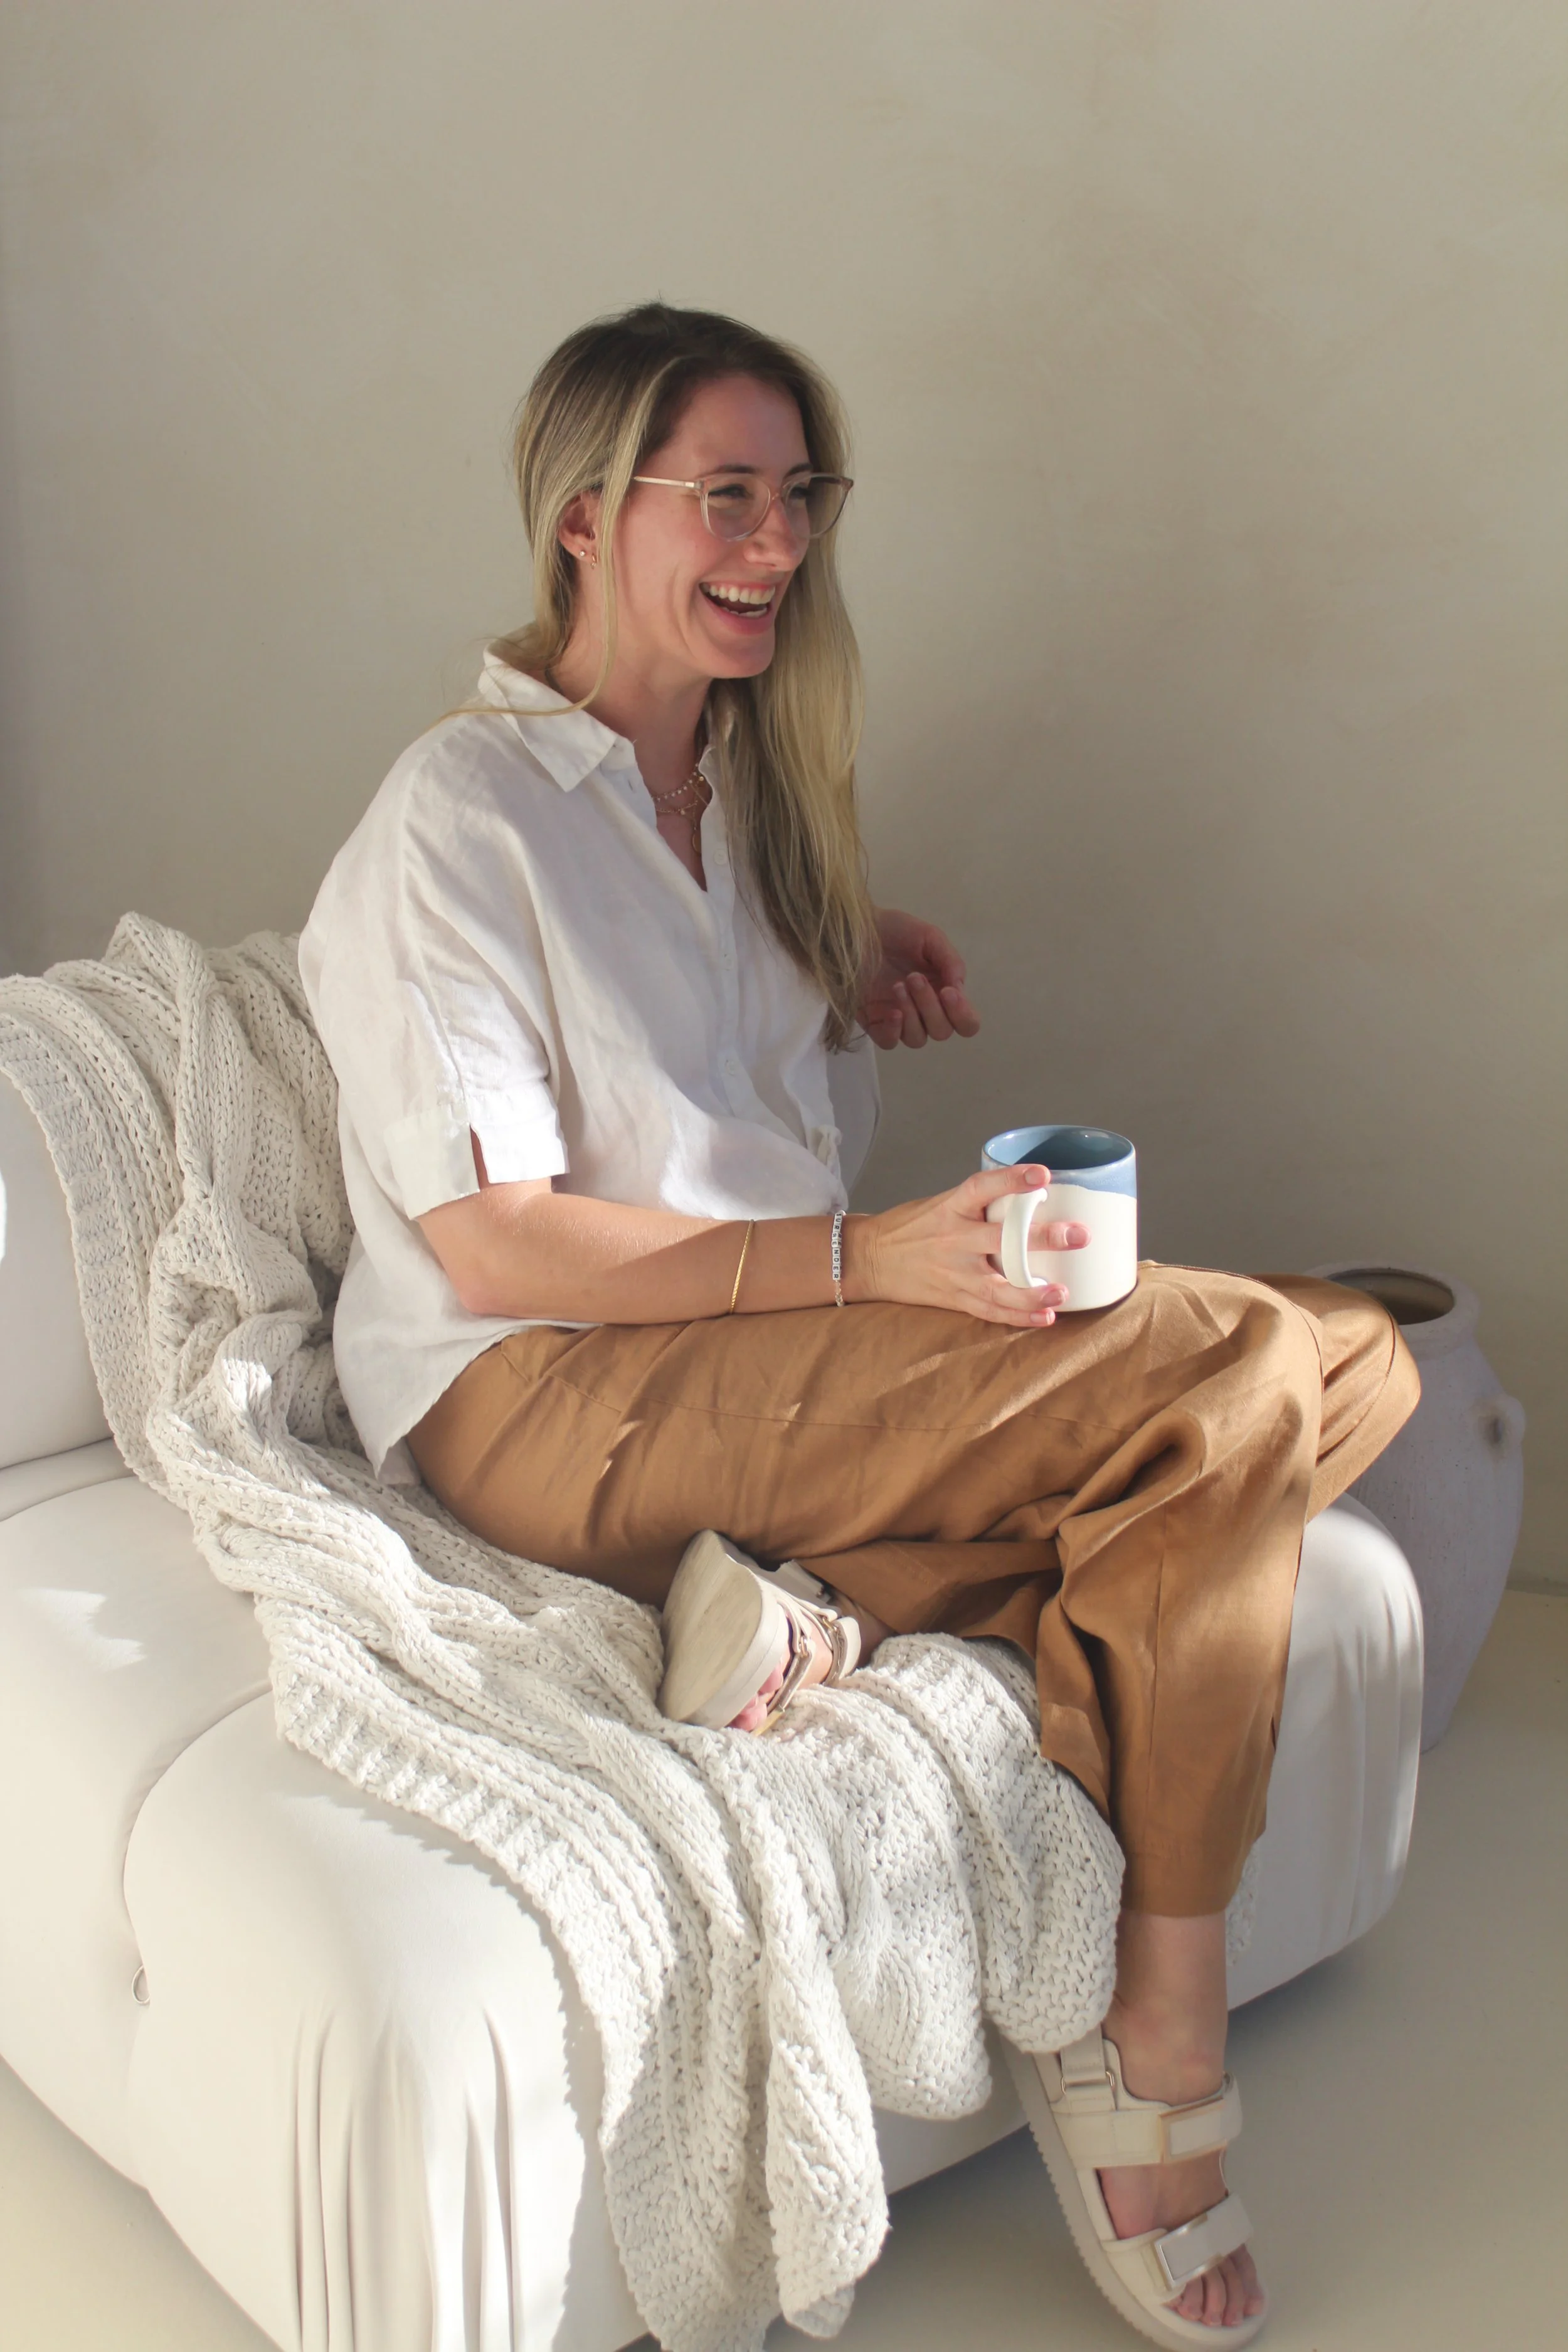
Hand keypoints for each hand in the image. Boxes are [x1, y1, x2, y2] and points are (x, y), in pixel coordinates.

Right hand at [845, 1164, 1089, 1326]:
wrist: (869, 1259)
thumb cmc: (910, 1227)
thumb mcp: (941, 1203)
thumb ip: (981, 1204)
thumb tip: (1033, 1199)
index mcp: (950, 1208)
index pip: (983, 1187)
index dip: (1012, 1179)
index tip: (1043, 1175)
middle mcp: (952, 1239)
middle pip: (1000, 1239)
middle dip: (1041, 1239)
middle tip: (1078, 1235)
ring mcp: (953, 1272)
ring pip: (996, 1286)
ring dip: (1031, 1292)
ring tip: (1061, 1293)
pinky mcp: (952, 1297)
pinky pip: (988, 1311)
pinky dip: (1016, 1317)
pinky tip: (1044, 1318)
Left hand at [859, 906, 980, 1049]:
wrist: (857, 928)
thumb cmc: (895, 931)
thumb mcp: (930, 937)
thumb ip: (950, 962)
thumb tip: (958, 989)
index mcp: (944, 993)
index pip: (966, 1022)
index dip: (962, 1014)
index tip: (948, 992)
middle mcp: (925, 1011)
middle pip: (942, 1031)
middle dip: (930, 1006)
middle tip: (914, 977)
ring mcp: (900, 1020)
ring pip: (918, 1039)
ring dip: (912, 1014)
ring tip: (898, 986)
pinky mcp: (874, 1023)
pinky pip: (890, 1042)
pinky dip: (894, 1031)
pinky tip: (892, 1011)